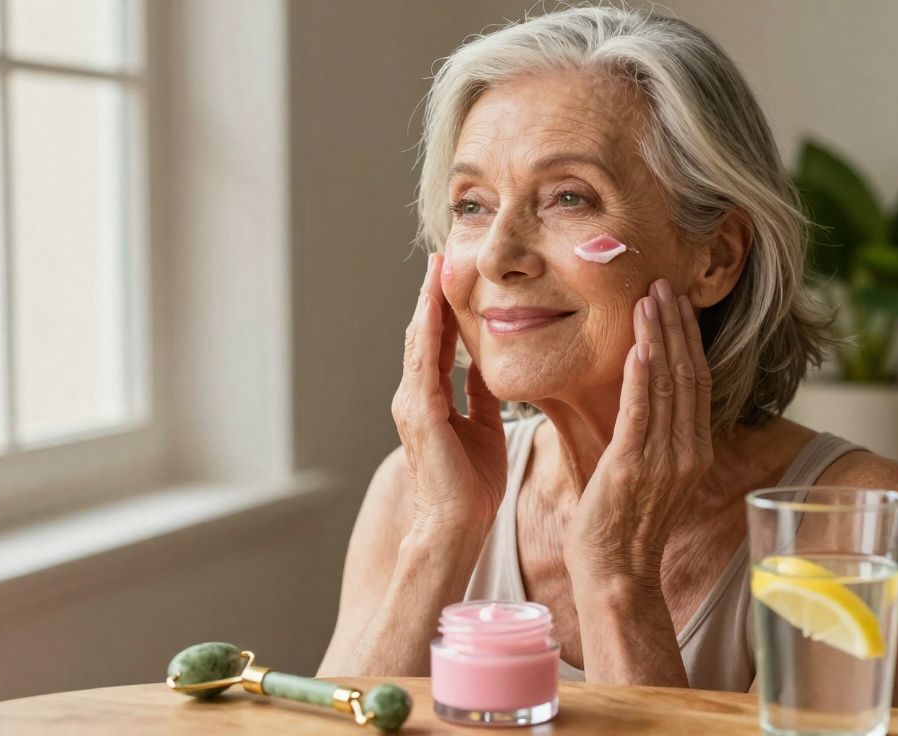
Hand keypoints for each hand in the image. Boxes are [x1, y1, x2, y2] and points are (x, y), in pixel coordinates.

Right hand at [392, 252, 507, 538]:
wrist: (457, 524)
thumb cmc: (472, 487)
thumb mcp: (483, 429)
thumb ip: (479, 398)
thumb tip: (484, 370)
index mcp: (430, 402)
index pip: (436, 347)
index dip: (443, 312)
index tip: (450, 280)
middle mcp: (415, 397)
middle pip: (422, 336)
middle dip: (430, 298)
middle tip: (439, 260)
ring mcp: (413, 403)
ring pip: (420, 341)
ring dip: (427, 304)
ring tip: (436, 269)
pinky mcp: (420, 411)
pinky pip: (425, 360)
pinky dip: (429, 329)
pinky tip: (434, 304)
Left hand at [565, 278, 713, 589]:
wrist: (616, 574)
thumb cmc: (622, 527)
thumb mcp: (647, 475)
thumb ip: (650, 437)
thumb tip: (640, 399)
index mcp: (692, 451)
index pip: (696, 382)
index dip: (687, 339)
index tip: (676, 304)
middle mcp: (686, 452)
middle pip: (688, 374)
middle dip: (675, 326)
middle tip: (663, 284)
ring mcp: (663, 460)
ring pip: (667, 385)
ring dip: (658, 338)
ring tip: (649, 299)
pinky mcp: (633, 467)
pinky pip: (642, 413)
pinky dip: (642, 377)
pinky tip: (640, 347)